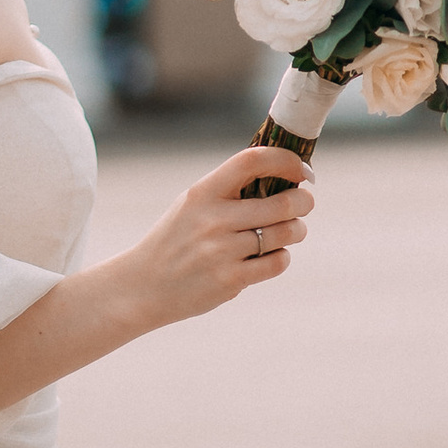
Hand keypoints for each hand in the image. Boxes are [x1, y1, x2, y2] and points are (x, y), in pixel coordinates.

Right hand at [127, 147, 313, 326]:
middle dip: (304, 202)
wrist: (142, 286)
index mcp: (204, 192)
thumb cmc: (176, 240)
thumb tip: (283, 175)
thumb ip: (229, 190)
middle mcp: (213, 219)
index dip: (287, 160)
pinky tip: (272, 256)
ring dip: (296, 231)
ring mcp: (222, 251)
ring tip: (290, 232)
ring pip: (286, 233)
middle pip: (283, 202)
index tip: (302, 171)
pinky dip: (282, 258)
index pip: (253, 160)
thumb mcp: (192, 205)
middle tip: (304, 204)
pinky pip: (277, 263)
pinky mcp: (230, 280)